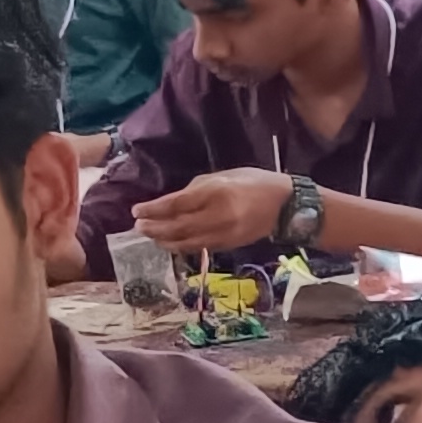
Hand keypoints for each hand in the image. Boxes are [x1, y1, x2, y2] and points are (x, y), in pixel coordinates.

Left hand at [129, 167, 294, 255]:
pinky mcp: (228, 246)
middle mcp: (218, 215)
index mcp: (216, 192)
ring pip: (186, 242)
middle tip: (138, 227)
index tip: (136, 210)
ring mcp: (223, 233)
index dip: (153, 209)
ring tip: (150, 237)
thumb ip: (198, 187)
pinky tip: (170, 243)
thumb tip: (173, 201)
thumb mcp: (225, 175)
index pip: (176, 204)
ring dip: (164, 241)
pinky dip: (182, 246)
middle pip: (177, 226)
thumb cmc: (254, 182)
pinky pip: (199, 247)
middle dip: (154, 228)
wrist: (285, 206)